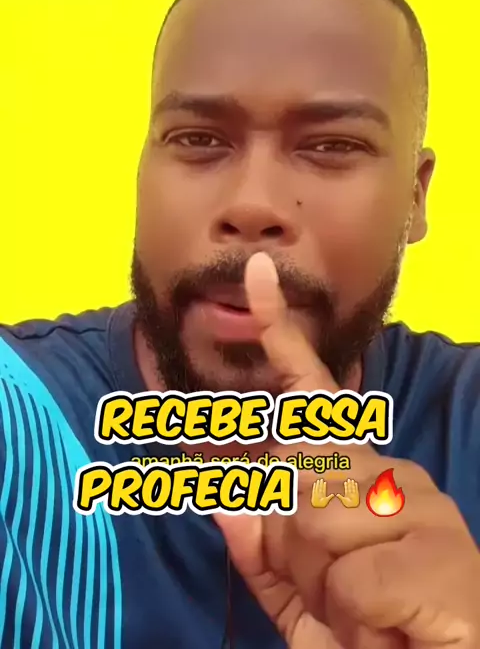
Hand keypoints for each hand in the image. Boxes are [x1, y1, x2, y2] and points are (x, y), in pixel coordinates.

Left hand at [214, 252, 479, 648]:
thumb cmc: (375, 635)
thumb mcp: (304, 598)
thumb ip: (264, 550)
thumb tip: (227, 495)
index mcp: (364, 479)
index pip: (316, 397)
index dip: (280, 335)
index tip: (256, 278)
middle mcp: (396, 475)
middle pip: (291, 478)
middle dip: (293, 548)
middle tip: (339, 594)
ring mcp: (422, 506)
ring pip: (312, 523)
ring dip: (322, 586)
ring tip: (368, 614)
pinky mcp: (437, 549)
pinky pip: (347, 576)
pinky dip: (352, 615)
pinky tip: (391, 625)